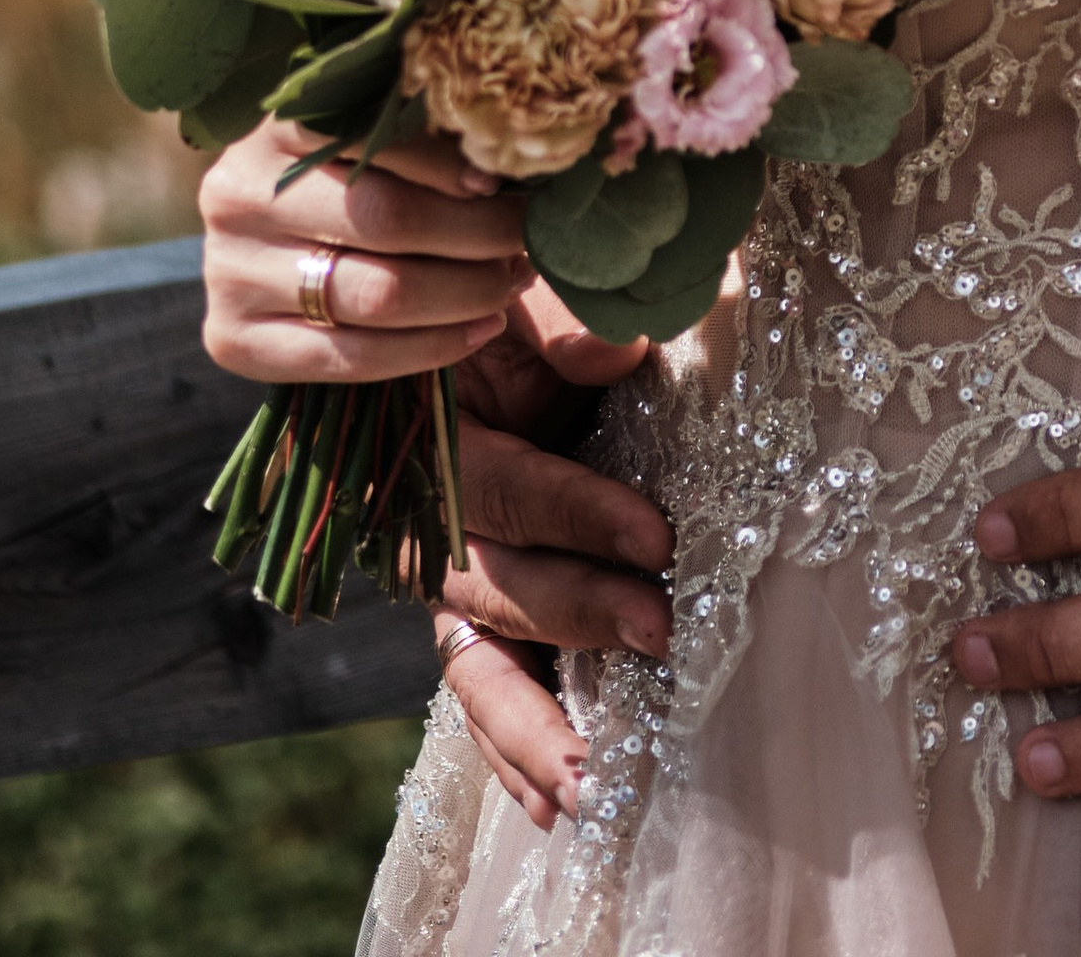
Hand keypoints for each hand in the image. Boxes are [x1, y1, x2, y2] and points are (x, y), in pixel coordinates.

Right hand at [199, 119, 671, 824]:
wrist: (441, 284)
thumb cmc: (502, 274)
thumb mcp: (523, 276)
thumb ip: (564, 308)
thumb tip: (621, 340)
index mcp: (432, 419)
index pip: (499, 483)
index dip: (574, 514)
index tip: (659, 538)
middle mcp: (419, 501)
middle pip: (484, 579)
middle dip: (574, 611)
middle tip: (661, 632)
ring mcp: (435, 556)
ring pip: (468, 650)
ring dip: (529, 718)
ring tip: (594, 779)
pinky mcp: (459, 593)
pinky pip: (471, 679)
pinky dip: (506, 742)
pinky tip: (556, 806)